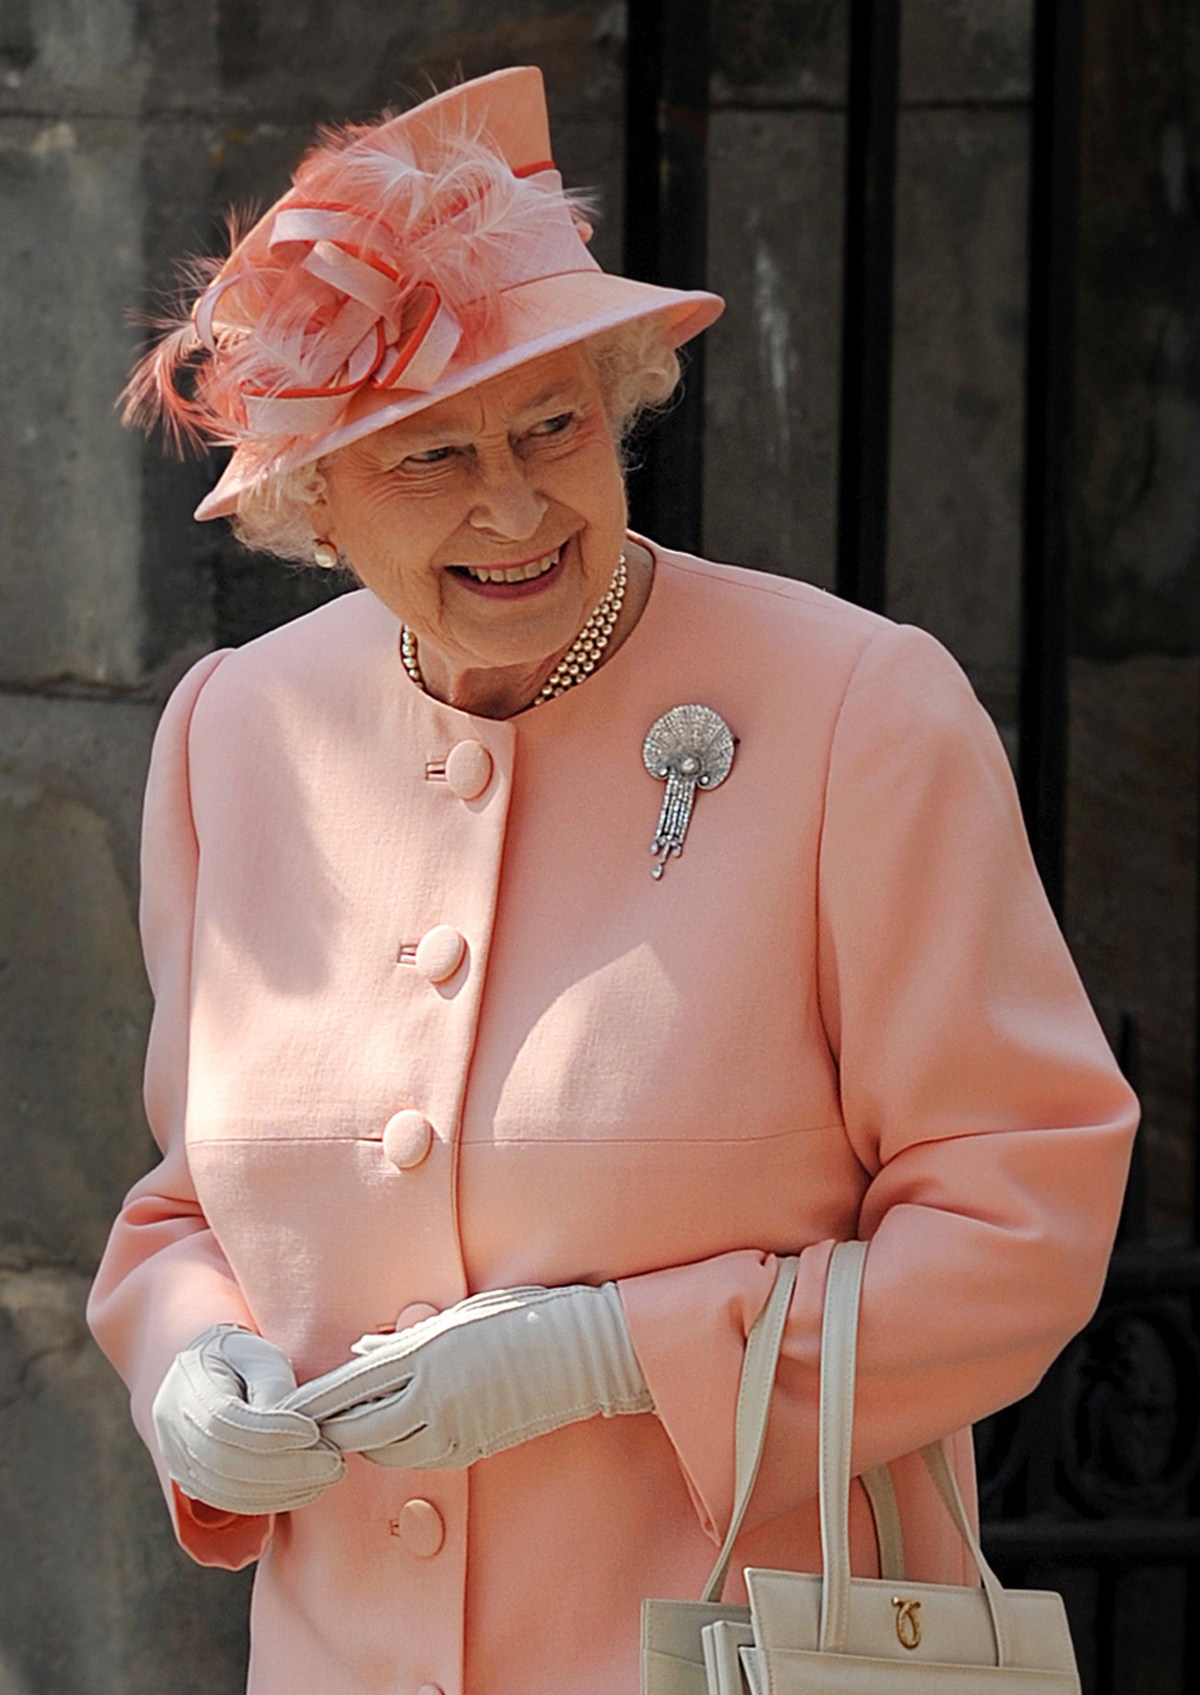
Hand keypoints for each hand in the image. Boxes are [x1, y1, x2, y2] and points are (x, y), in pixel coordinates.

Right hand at [152, 1325, 345, 1513]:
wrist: (210, 1372)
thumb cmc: (241, 1359)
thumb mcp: (259, 1355)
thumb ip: (273, 1385)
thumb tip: (293, 1424)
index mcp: (188, 1388)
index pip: (224, 1421)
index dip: (270, 1432)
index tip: (313, 1431)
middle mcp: (174, 1430)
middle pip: (227, 1463)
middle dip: (287, 1467)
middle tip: (333, 1462)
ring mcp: (180, 1461)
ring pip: (230, 1490)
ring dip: (285, 1488)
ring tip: (327, 1473)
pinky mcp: (195, 1483)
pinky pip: (232, 1501)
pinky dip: (272, 1499)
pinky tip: (306, 1487)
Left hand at [283, 1283, 652, 1469]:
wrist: (582, 1351)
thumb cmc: (522, 1316)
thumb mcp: (459, 1315)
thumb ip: (405, 1341)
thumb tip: (362, 1353)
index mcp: (425, 1354)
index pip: (349, 1387)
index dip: (313, 1403)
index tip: (287, 1409)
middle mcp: (433, 1395)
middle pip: (357, 1430)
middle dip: (332, 1430)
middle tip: (312, 1428)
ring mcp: (454, 1427)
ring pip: (385, 1451)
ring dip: (366, 1442)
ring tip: (356, 1428)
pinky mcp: (473, 1448)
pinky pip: (421, 1458)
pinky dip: (400, 1449)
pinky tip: (400, 1433)